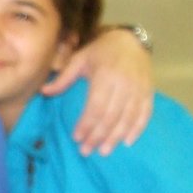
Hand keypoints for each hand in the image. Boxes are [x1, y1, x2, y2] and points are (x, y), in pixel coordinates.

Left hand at [40, 27, 152, 155]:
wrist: (130, 40)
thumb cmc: (100, 52)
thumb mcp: (80, 59)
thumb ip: (63, 78)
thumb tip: (43, 92)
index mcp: (105, 76)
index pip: (95, 107)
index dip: (86, 124)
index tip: (76, 138)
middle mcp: (124, 84)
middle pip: (111, 116)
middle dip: (98, 136)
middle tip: (86, 151)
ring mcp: (138, 89)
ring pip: (127, 118)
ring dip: (116, 137)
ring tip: (104, 151)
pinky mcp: (148, 92)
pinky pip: (144, 114)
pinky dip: (137, 129)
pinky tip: (127, 142)